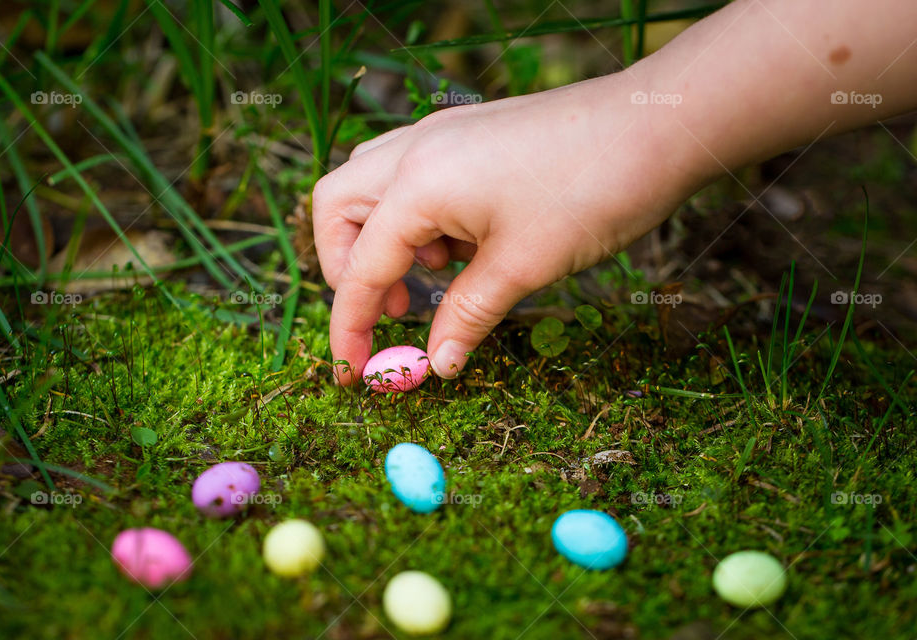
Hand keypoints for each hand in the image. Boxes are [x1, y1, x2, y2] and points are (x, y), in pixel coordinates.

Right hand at [313, 71, 697, 383]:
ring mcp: (443, 135)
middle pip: (338, 207)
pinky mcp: (469, 134)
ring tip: (437, 275)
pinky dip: (419, 219)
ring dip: (383, 238)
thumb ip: (467, 315)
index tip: (351, 373)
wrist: (657, 124)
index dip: (350, 326)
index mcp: (418, 183)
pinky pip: (414, 177)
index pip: (359, 266)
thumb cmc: (592, 190)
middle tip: (393, 307)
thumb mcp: (522, 266)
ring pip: (372, 186)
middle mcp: (416, 150)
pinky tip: (466, 244)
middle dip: (347, 265)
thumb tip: (436, 363)